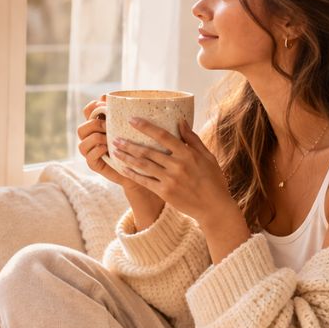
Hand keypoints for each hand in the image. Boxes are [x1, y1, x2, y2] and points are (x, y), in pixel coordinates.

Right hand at [77, 97, 159, 202]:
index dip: (92, 107)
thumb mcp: (133, 126)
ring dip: (94, 138)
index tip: (103, 105)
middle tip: (108, 124)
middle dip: (94, 124)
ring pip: (82, 143)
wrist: (141, 169)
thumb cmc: (139, 145)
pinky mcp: (95, 164)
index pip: (87, 111)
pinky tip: (106, 148)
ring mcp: (92, 152)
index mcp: (99, 125)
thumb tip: (118, 96)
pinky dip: (97, 150)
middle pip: (82, 128)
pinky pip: (89, 157)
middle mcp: (92, 138)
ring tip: (107, 138)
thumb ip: (125, 112)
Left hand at [109, 118, 239, 224]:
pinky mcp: (165, 192)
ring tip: (114, 150)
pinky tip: (122, 168)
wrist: (213, 207)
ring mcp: (170, 180)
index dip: (146, 127)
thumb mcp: (208, 156)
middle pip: (148, 151)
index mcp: (188, 154)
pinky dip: (132, 174)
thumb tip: (181, 120)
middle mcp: (177, 166)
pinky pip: (144, 181)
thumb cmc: (213, 179)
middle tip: (114, 137)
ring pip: (143, 165)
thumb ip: (192, 139)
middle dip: (129, 144)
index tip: (132, 120)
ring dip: (127, 157)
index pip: (163, 136)